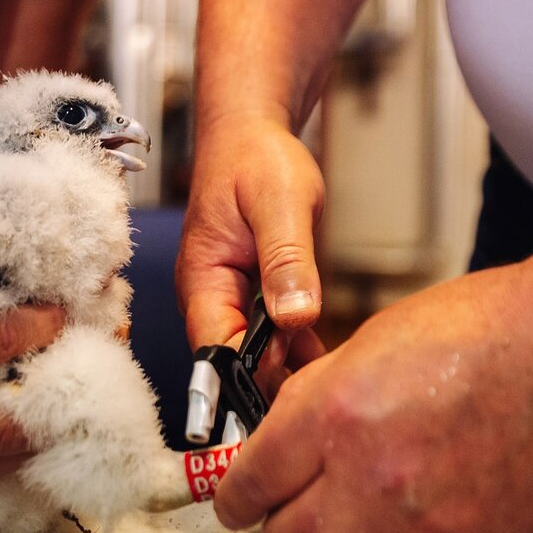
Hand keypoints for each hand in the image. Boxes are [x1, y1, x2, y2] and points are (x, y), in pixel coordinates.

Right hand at [177, 115, 326, 371]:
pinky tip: (327, 363)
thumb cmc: (255, 159)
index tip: (294, 389)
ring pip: (256, 355)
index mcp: (203, 279)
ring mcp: (231, 299)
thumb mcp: (280, 203)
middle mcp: (210, 297)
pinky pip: (273, 337)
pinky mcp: (253, 296)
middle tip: (324, 395)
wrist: (252, 137)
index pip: (216, 350)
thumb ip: (286, 260)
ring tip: (329, 388)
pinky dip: (296, 350)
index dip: (252, 375)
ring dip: (288, 370)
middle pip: (235, 363)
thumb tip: (294, 317)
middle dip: (273, 382)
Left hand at [213, 262, 532, 532]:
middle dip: (285, 522)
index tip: (237, 501)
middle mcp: (372, 481)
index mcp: (335, 417)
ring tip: (362, 518)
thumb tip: (281, 439)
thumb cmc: (490, 326)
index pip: (250, 485)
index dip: (235, 495)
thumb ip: (316, 397)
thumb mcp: (372, 339)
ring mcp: (425, 529)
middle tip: (300, 503)